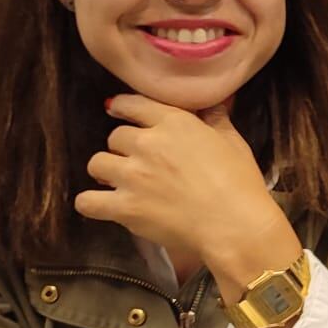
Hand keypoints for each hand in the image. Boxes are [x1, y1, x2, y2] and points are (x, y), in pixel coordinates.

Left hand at [74, 93, 292, 277]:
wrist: (234, 225)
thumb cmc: (240, 183)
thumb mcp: (234, 143)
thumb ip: (217, 120)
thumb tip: (213, 103)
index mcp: (174, 123)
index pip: (132, 104)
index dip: (122, 107)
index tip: (119, 111)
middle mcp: (147, 143)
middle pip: (115, 137)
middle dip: (123, 148)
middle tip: (138, 163)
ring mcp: (131, 175)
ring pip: (96, 164)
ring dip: (106, 172)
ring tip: (120, 183)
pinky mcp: (124, 206)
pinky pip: (86, 201)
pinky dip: (91, 203)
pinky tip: (102, 205)